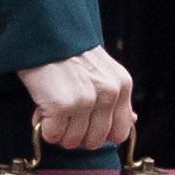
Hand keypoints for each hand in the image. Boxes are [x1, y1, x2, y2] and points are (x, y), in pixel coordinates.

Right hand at [20, 44, 136, 158]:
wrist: (43, 33)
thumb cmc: (67, 52)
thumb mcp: (103, 71)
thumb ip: (117, 98)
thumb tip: (132, 120)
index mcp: (121, 85)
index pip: (121, 132)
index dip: (99, 133)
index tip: (86, 125)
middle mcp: (108, 93)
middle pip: (95, 141)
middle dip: (76, 133)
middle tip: (64, 115)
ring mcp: (86, 100)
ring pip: (73, 141)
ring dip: (58, 130)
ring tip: (52, 108)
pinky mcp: (62, 105)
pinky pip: (52, 135)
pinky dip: (44, 127)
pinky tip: (42, 109)